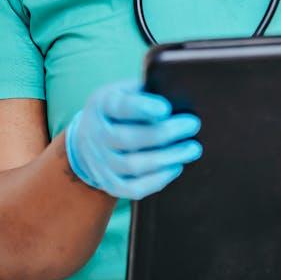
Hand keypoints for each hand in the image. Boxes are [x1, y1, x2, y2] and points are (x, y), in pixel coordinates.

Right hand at [64, 78, 202, 199]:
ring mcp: (101, 162)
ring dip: (167, 158)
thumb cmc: (119, 110)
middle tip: (193, 125)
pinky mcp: (109, 183)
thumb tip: (179, 91)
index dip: (142, 108)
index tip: (166, 108)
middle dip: (166, 133)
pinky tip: (175, 167)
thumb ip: (145, 90)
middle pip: (130, 138)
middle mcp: (97, 135)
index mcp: (102, 105)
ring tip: (192, 149)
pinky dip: (156, 181)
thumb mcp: (124, 91)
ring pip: (134, 165)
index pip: (119, 107)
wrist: (88, 140)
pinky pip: (132, 189)